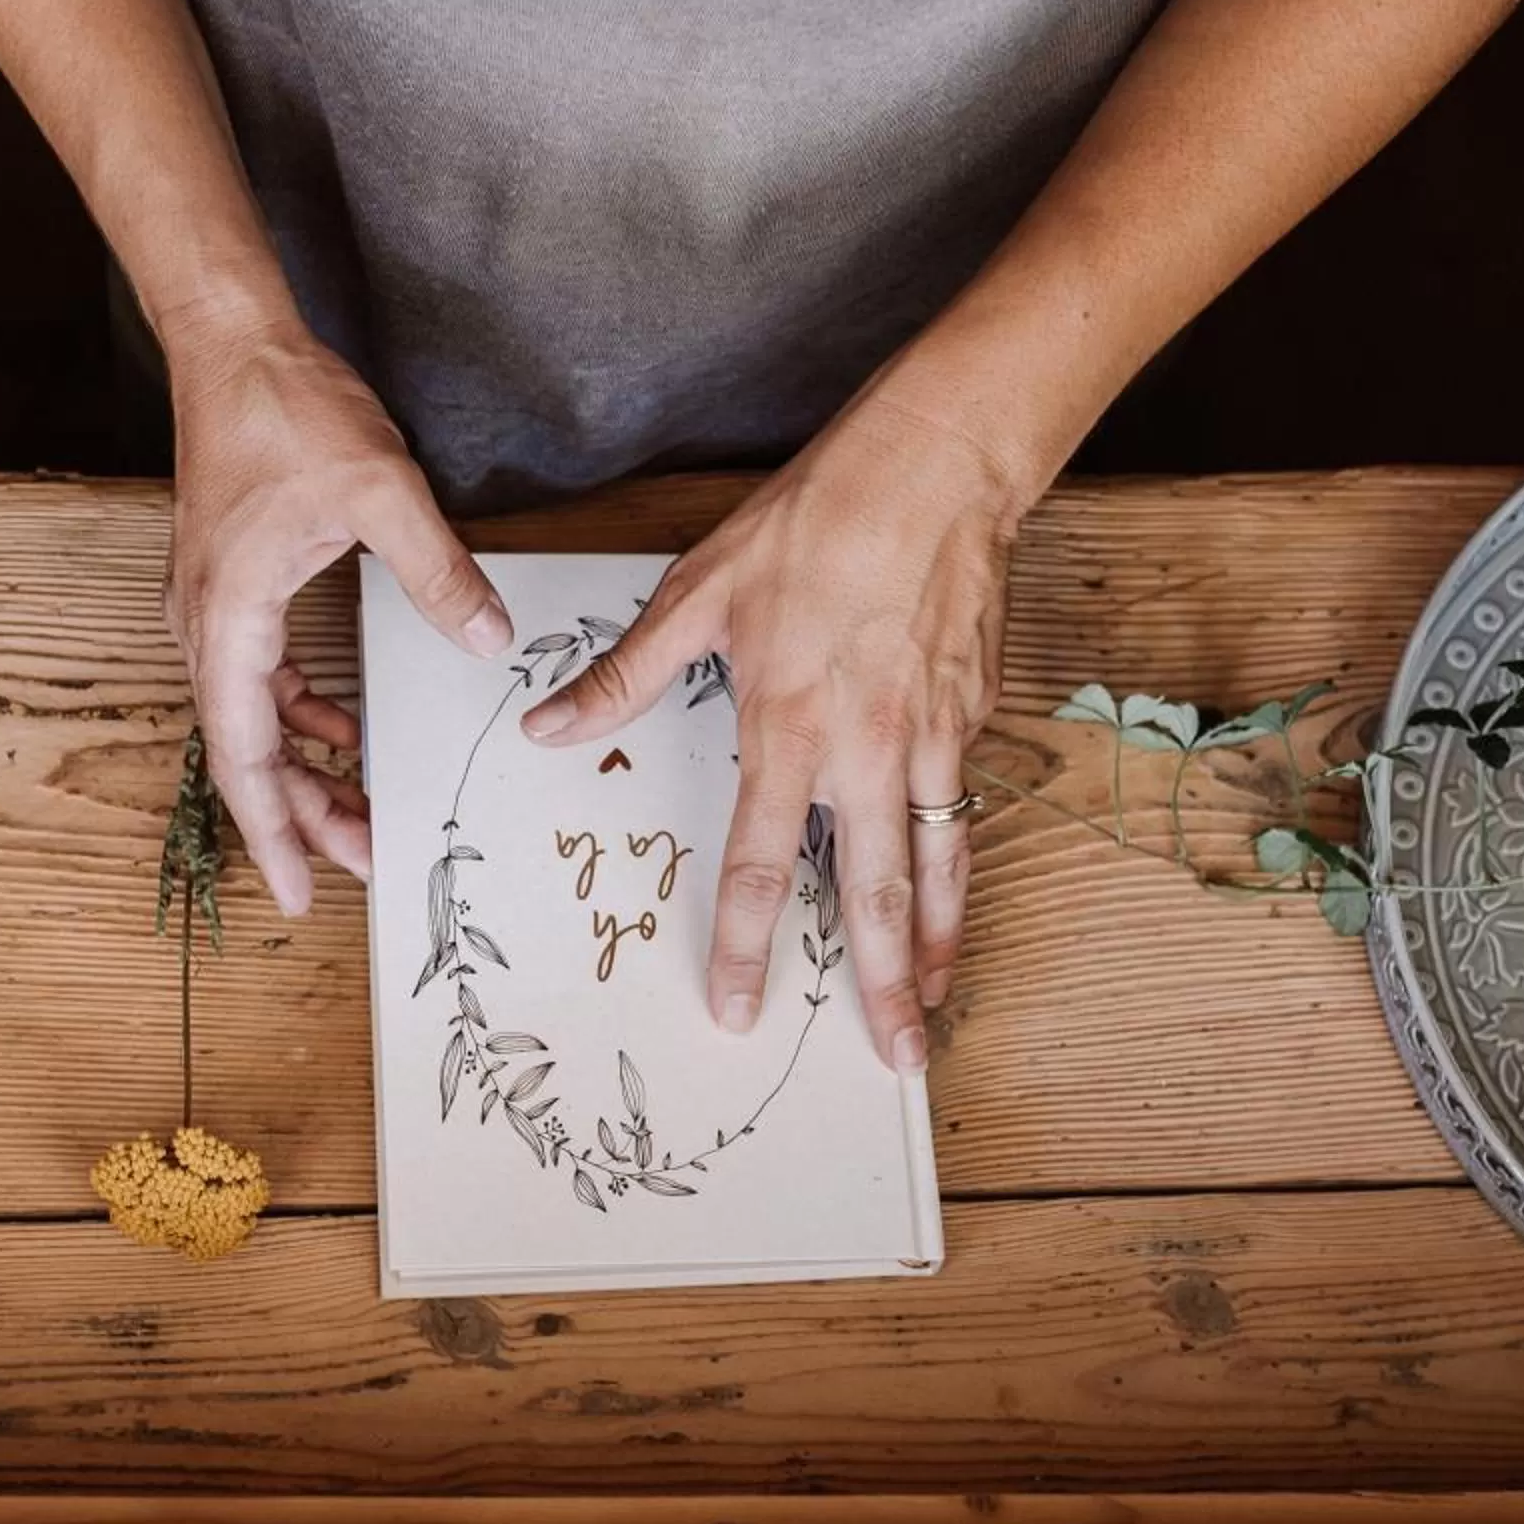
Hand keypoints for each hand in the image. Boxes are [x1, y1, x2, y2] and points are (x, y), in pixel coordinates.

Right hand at [165, 306, 509, 915]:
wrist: (234, 345)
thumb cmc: (287, 412)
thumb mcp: (380, 494)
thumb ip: (438, 574)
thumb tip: (488, 642)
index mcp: (230, 621)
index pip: (246, 758)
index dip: (274, 834)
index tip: (297, 896)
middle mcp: (207, 627)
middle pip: (249, 754)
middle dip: (305, 816)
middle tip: (369, 863)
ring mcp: (215, 608)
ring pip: (254, 721)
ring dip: (306, 769)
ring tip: (361, 812)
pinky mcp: (234, 587)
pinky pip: (261, 677)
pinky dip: (303, 714)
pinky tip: (346, 727)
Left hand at [519, 384, 1016, 1069]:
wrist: (934, 469)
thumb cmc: (814, 522)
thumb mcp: (699, 592)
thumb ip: (626, 675)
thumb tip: (549, 726)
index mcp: (785, 728)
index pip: (758, 865)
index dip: (745, 945)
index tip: (736, 1007)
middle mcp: (863, 751)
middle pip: (871, 894)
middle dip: (881, 984)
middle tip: (892, 1055)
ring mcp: (930, 739)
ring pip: (936, 866)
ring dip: (936, 945)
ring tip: (935, 1006)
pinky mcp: (973, 715)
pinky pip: (964, 810)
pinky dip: (963, 868)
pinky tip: (955, 900)